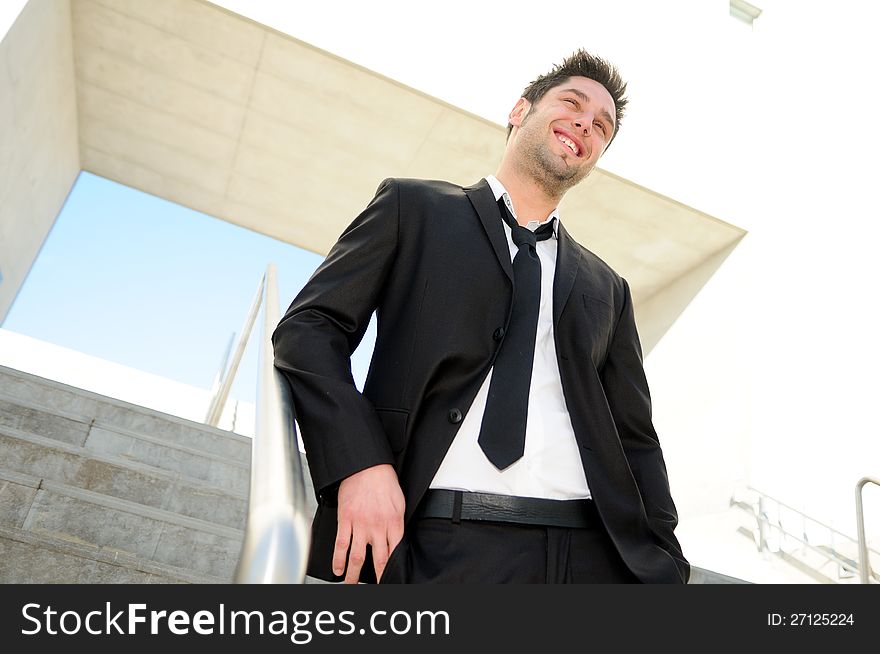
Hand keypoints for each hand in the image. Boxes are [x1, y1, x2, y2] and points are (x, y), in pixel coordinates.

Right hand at [333, 464, 404, 582]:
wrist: (367, 466)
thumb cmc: (384, 482)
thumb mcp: (400, 503)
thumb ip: (398, 524)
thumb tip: (397, 541)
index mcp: (394, 523)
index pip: (394, 553)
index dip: (392, 569)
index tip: (391, 579)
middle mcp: (377, 527)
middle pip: (378, 560)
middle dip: (377, 578)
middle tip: (375, 588)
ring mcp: (360, 524)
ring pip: (356, 557)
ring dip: (352, 574)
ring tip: (350, 584)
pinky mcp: (346, 519)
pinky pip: (341, 544)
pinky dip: (338, 559)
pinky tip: (336, 569)